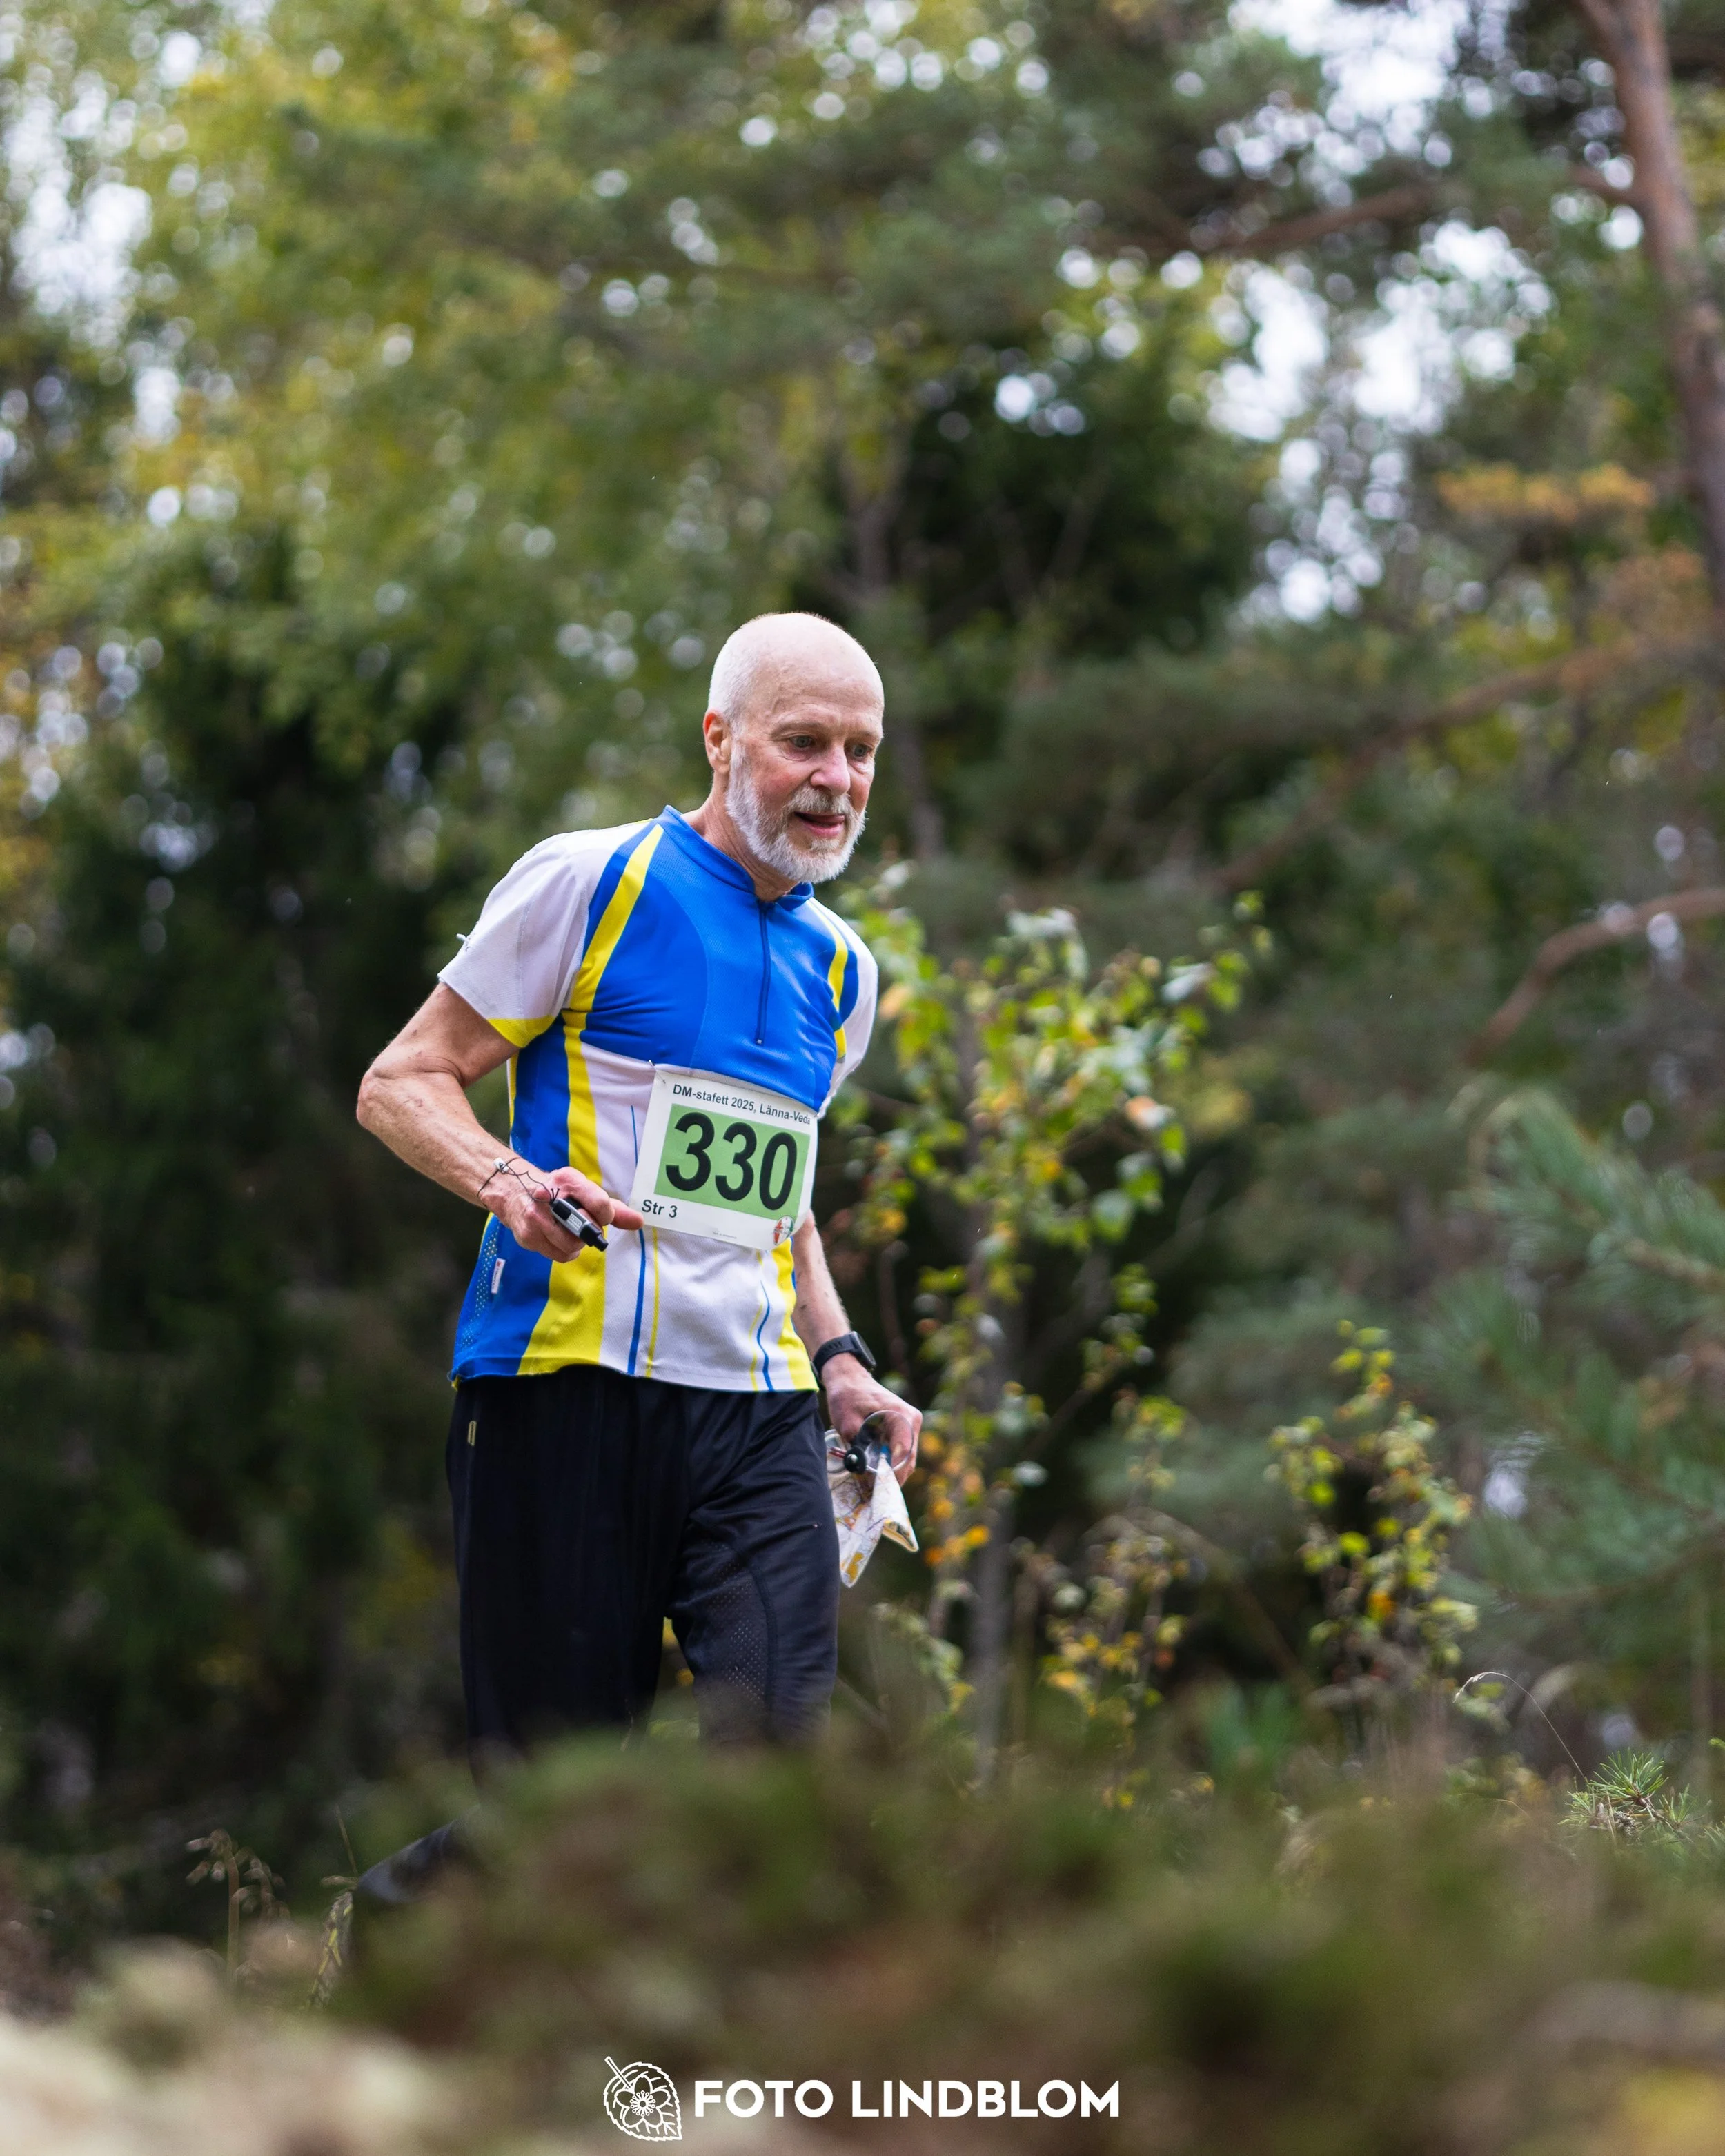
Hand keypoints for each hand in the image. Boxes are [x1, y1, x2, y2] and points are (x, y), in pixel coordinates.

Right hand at [491, 1161, 644, 1260]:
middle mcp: (549, 1197)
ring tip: (567, 1231)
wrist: (514, 1192)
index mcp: (568, 1180)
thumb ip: (612, 1207)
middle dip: (588, 1230)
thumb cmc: (557, 1192)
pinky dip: (563, 1251)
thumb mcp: (583, 1191)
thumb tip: (639, 1222)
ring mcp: (536, 1219)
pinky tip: (557, 1238)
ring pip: (572, 1246)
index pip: (600, 1203)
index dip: (606, 1215)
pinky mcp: (527, 1236)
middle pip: (585, 1230)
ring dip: (575, 1244)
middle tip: (581, 1223)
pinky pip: (558, 1255)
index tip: (602, 1215)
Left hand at [824, 1360, 921, 1486]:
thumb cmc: (848, 1396)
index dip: (893, 1474)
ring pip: (906, 1459)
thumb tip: (863, 1470)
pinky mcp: (905, 1429)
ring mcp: (910, 1425)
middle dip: (892, 1478)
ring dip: (892, 1473)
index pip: (904, 1453)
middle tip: (875, 1495)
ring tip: (873, 1488)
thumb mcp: (847, 1422)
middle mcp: (912, 1421)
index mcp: (901, 1416)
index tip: (878, 1489)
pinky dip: (891, 1464)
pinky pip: (902, 1453)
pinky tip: (876, 1474)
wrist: (849, 1378)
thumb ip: (857, 1446)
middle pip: (908, 1459)